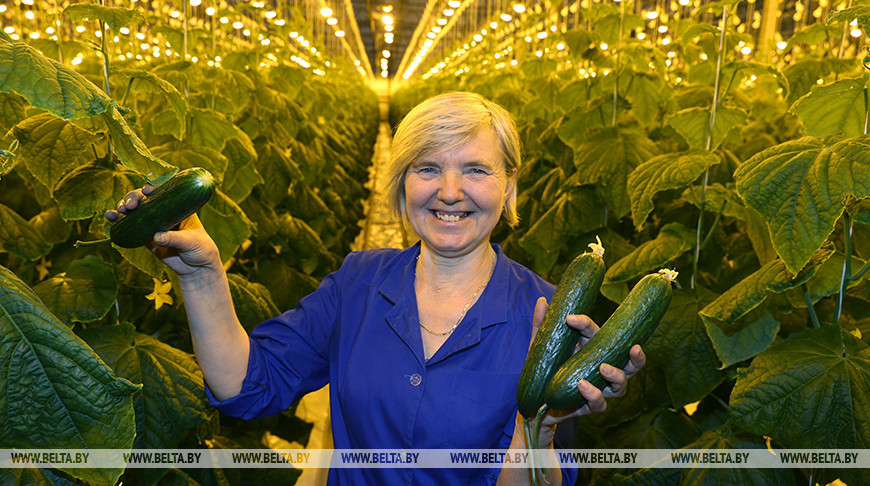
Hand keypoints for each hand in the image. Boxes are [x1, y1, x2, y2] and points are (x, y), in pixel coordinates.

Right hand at [106, 185, 221, 277]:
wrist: (197, 269)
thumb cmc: (201, 249)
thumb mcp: (192, 241)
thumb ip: (175, 238)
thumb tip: (156, 236)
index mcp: (178, 206)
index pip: (163, 191)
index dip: (153, 187)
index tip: (147, 190)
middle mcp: (163, 211)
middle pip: (144, 198)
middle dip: (133, 198)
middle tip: (131, 206)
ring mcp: (153, 223)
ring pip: (134, 210)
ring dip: (123, 207)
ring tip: (118, 211)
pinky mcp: (145, 237)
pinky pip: (130, 227)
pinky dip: (119, 222)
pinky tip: (110, 218)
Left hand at [526, 297, 646, 445]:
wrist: (535, 403)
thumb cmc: (545, 371)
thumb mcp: (541, 348)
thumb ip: (543, 326)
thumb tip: (543, 301)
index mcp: (592, 350)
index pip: (597, 333)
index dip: (585, 324)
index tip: (569, 319)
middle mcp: (602, 369)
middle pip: (629, 363)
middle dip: (637, 357)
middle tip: (634, 347)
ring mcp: (599, 389)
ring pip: (621, 385)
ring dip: (617, 375)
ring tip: (603, 367)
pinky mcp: (590, 406)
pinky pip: (599, 403)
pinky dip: (593, 394)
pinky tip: (583, 385)